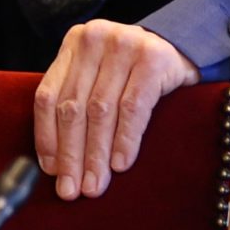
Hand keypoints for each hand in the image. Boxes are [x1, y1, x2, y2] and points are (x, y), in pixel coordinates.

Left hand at [33, 19, 198, 199]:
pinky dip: (125, 140)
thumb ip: (76, 99)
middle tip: (71, 190)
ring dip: (96, 154)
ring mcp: (124, 45)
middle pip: (73, 107)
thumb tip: (55, 164)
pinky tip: (121, 164)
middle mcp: (94, 39)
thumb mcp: (99, 73)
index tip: (51, 170)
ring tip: (94, 185)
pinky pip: (133, 108)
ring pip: (101, 111)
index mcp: (74, 43)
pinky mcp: (153, 60)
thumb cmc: (132, 69)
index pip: (47, 95)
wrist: (183, 45)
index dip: (46, 137)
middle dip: (71, 154)